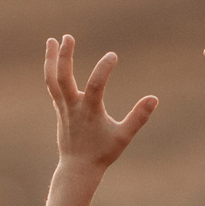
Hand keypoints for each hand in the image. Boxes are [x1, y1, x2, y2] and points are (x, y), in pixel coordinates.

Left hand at [46, 35, 158, 170]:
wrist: (78, 168)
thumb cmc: (102, 153)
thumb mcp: (123, 136)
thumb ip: (138, 117)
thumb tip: (153, 99)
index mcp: (89, 112)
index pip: (95, 85)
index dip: (103, 69)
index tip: (112, 55)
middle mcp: (72, 107)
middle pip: (62, 78)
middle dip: (64, 57)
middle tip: (68, 37)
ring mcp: (63, 108)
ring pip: (52, 80)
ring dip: (51, 60)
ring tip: (51, 40)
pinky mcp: (59, 109)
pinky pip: (52, 86)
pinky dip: (52, 71)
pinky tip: (54, 60)